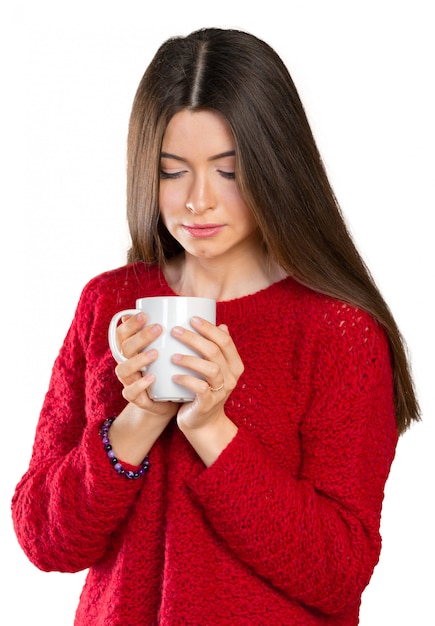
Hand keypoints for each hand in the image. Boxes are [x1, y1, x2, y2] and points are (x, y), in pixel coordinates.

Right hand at [114, 312, 178, 422]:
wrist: (169, 402)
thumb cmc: (171, 371)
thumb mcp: (175, 352)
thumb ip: (183, 336)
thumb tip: (205, 316)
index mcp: (133, 350)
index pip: (123, 333)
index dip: (131, 323)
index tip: (146, 314)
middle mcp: (127, 363)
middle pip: (124, 347)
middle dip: (140, 336)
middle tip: (158, 328)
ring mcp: (130, 381)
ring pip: (124, 368)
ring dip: (139, 359)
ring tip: (156, 352)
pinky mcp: (136, 398)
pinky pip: (131, 392)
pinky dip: (141, 384)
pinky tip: (152, 377)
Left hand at [170, 316, 243, 435]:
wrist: (203, 422)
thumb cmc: (204, 389)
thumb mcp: (213, 369)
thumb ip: (217, 349)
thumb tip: (221, 324)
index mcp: (234, 365)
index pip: (225, 341)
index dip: (209, 328)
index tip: (191, 318)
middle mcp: (232, 377)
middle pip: (215, 352)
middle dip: (194, 339)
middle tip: (175, 331)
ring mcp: (221, 391)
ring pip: (211, 369)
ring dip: (190, 359)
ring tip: (173, 355)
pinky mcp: (208, 404)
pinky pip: (200, 389)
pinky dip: (187, 380)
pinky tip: (175, 376)